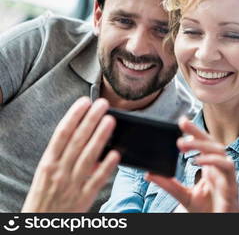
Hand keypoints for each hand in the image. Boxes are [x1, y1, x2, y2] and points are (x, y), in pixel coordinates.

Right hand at [22, 97, 120, 211]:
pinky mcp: (83, 199)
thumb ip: (63, 157)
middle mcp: (59, 172)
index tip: (84, 101)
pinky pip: (97, 181)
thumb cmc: (44, 197)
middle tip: (103, 104)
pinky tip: (116, 154)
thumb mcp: (46, 174)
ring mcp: (71, 185)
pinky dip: (106, 167)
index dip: (74, 116)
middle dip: (90, 120)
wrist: (39, 227)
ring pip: (88, 157)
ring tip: (111, 121)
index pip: (61, 134)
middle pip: (77, 141)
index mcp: (47, 164)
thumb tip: (84, 138)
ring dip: (100, 137)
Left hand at [145, 117, 238, 212]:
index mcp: (211, 169)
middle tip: (182, 123)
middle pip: (213, 143)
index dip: (195, 132)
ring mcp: (227, 176)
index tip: (181, 121)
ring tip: (183, 143)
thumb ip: (168, 185)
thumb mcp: (183, 196)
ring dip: (202, 144)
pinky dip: (213, 160)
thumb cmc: (206, 211)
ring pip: (221, 151)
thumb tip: (149, 173)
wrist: (217, 225)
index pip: (204, 144)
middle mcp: (220, 169)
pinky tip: (198, 159)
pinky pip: (227, 166)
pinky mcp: (231, 186)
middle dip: (198, 131)